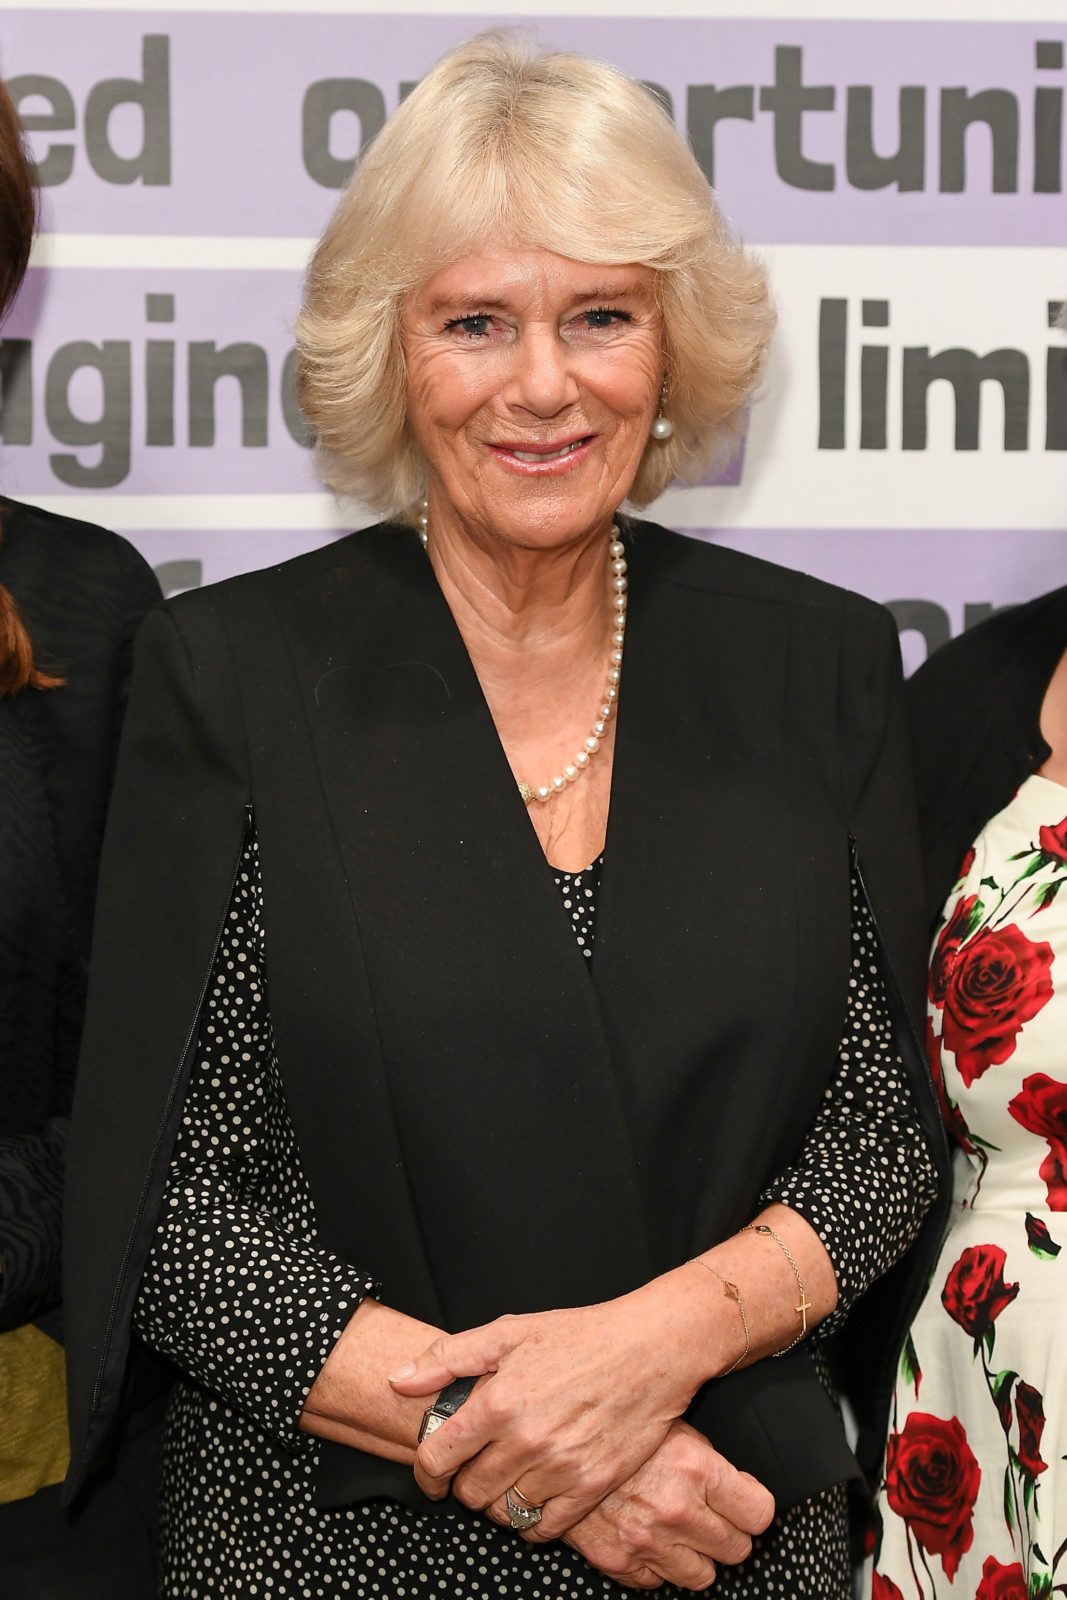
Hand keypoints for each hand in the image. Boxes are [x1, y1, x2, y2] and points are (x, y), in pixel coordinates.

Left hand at [389, 1295, 701, 1537]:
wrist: (650, 1349)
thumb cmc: (580, 1335)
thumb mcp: (509, 1332)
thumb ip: (448, 1358)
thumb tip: (398, 1380)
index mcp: (498, 1402)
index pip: (437, 1458)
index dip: (426, 1473)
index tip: (432, 1475)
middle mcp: (525, 1440)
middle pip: (469, 1492)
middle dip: (464, 1484)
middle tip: (477, 1469)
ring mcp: (559, 1468)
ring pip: (504, 1513)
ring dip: (498, 1502)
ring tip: (508, 1479)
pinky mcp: (591, 1487)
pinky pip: (544, 1529)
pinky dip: (532, 1521)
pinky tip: (536, 1497)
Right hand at [554, 1422, 773, 1591]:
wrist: (548, 1440)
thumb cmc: (612, 1424)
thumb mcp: (667, 1422)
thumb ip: (706, 1459)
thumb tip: (737, 1486)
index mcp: (695, 1468)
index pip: (760, 1513)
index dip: (752, 1507)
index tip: (743, 1502)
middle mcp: (675, 1509)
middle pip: (737, 1550)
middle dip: (727, 1532)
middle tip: (710, 1514)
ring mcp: (646, 1541)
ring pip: (704, 1577)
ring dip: (695, 1555)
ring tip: (679, 1528)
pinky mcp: (618, 1562)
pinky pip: (658, 1583)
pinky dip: (656, 1565)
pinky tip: (646, 1534)